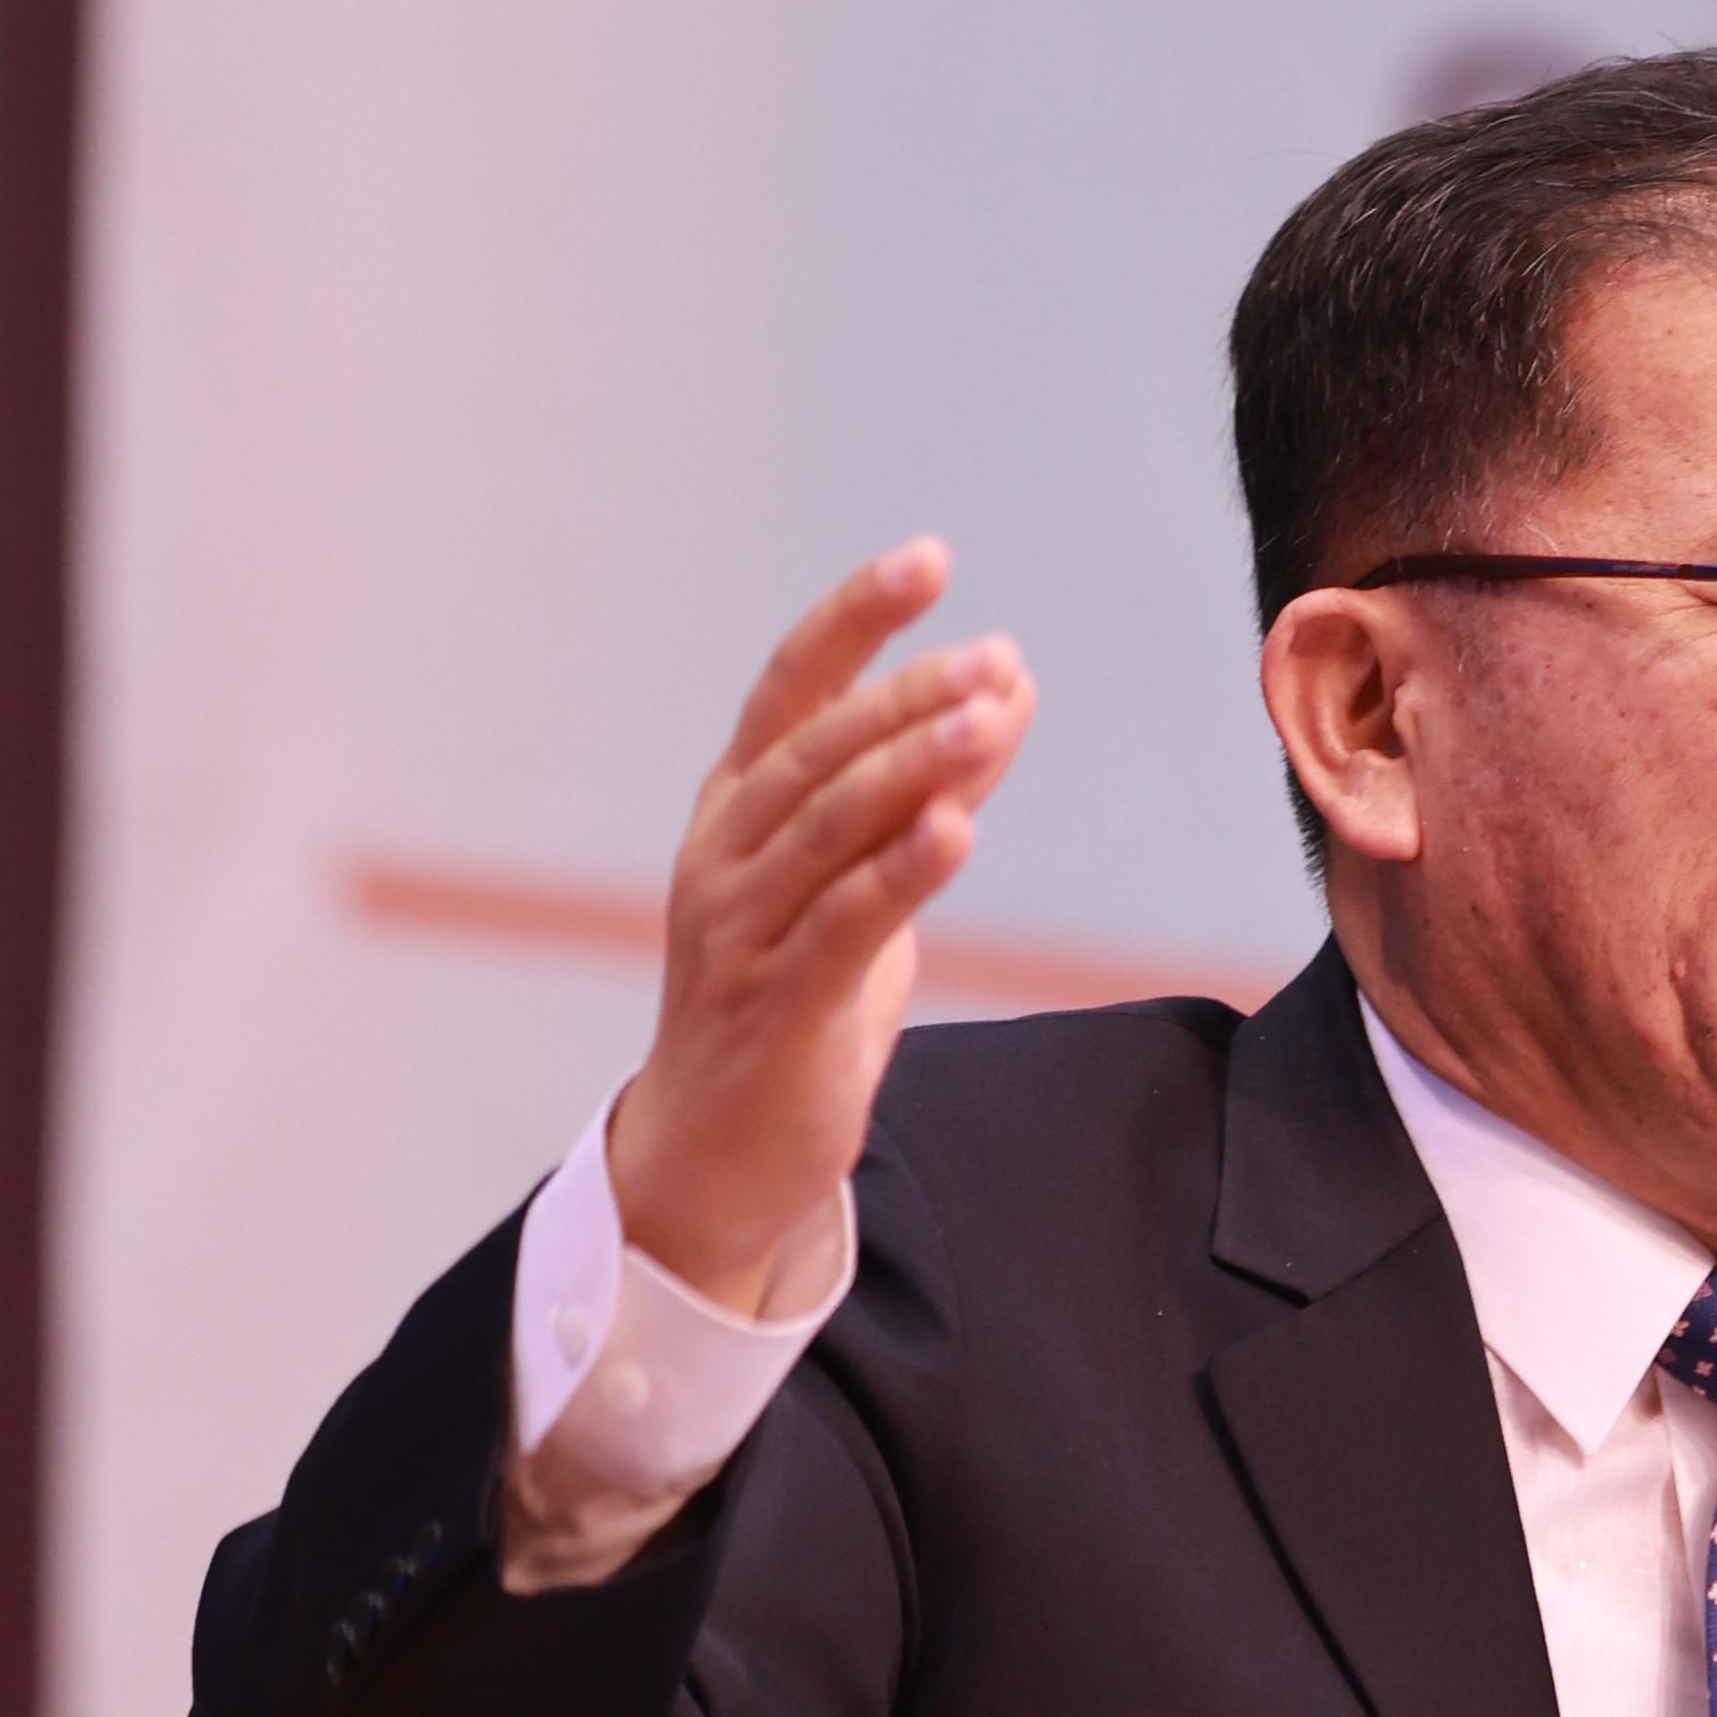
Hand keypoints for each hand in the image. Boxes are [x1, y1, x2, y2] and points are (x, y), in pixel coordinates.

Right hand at [604, 547, 1034, 1314]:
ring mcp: (741, 932)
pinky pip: (840, 924)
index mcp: (734, 811)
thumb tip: (1005, 689)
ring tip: (991, 715)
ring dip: (913, 764)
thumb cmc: (790, 1002)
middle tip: (994, 656)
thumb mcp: (856, 881)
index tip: (924, 559)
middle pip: (815, 749)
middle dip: (906, 693)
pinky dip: (900, 871)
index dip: (852, 620)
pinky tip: (957, 829)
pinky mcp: (775, 1007)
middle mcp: (723, 856)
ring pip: (826, 825)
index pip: (789, 689)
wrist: (710, 1157)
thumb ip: (920, 790)